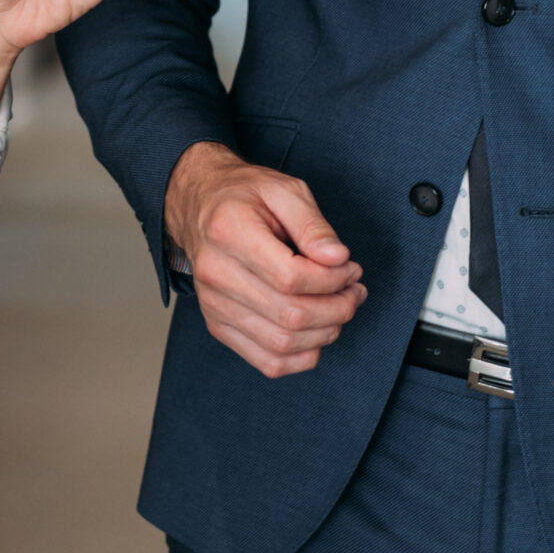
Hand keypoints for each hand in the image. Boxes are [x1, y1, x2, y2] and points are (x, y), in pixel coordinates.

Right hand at [165, 141, 366, 377]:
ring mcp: (214, 305)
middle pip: (290, 315)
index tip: (349, 266)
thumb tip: (338, 259)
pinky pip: (268, 362)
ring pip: (282, 344)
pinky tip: (318, 332)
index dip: (332, 279)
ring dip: (326, 332)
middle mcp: (216, 274)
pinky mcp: (218, 325)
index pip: (291, 277)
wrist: (200, 206)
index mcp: (229, 232)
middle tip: (354, 289)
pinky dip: (303, 356)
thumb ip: (313, 225)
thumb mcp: (284, 190)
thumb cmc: (244, 195)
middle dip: (338, 307)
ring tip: (341, 306)